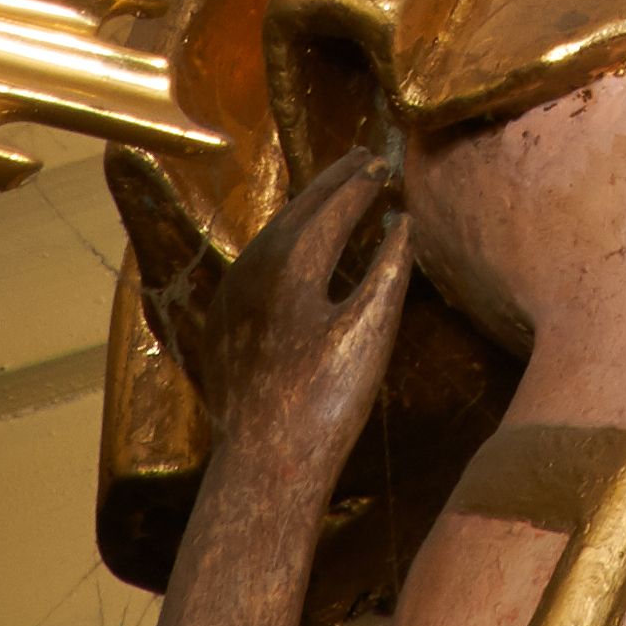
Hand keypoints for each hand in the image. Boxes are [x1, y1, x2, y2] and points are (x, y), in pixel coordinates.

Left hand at [199, 150, 411, 481]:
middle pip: (298, 209)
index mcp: (291, 262)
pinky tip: (299, 248)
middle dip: (331, 183)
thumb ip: (389, 269)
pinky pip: (256, 262)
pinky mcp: (223, 321)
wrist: (263, 465)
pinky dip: (284, 241)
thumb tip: (403, 220)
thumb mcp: (371, 331)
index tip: (383, 164)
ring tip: (335, 192)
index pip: (333, 207)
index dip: (361, 184)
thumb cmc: (327, 402)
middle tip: (361, 159)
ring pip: (273, 233)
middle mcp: (253, 266)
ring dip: (307, 209)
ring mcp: (232, 294)